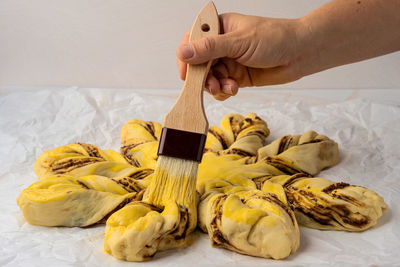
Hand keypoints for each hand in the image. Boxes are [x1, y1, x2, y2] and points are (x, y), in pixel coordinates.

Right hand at [176, 13, 304, 100]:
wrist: (300, 54)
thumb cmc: (275, 38)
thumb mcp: (239, 41)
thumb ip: (210, 48)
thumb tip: (183, 52)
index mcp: (219, 27)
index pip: (192, 41)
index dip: (186, 58)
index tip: (186, 74)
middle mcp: (221, 44)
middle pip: (198, 63)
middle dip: (203, 77)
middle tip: (211, 85)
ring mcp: (229, 61)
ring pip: (209, 78)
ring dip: (215, 86)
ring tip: (228, 87)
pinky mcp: (236, 76)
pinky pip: (221, 86)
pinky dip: (224, 91)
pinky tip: (234, 89)